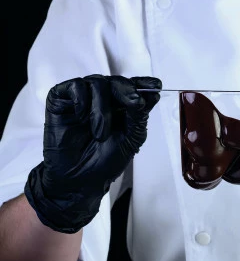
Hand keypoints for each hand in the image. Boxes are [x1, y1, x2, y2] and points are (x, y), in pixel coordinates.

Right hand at [24, 75, 161, 232]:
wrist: (79, 179)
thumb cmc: (105, 161)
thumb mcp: (131, 139)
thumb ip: (140, 116)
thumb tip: (152, 94)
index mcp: (123, 107)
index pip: (135, 86)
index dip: (145, 83)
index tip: (156, 84)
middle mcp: (104, 99)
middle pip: (117, 80)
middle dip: (128, 91)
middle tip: (134, 104)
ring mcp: (83, 98)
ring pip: (97, 82)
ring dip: (102, 109)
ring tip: (100, 133)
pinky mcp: (62, 99)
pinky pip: (75, 86)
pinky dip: (82, 100)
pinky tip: (81, 118)